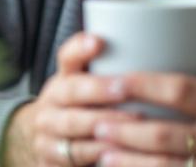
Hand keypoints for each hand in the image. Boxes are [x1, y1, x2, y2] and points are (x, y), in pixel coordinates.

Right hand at [2, 32, 143, 166]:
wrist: (48, 145)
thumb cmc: (83, 112)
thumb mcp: (90, 88)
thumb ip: (112, 69)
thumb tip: (148, 41)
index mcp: (62, 81)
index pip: (67, 58)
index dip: (80, 49)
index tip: (99, 41)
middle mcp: (50, 105)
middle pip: (71, 93)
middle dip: (99, 92)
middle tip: (126, 90)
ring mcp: (47, 135)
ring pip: (73, 128)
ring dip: (104, 127)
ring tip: (133, 126)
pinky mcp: (49, 162)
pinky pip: (75, 159)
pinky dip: (99, 157)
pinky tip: (120, 153)